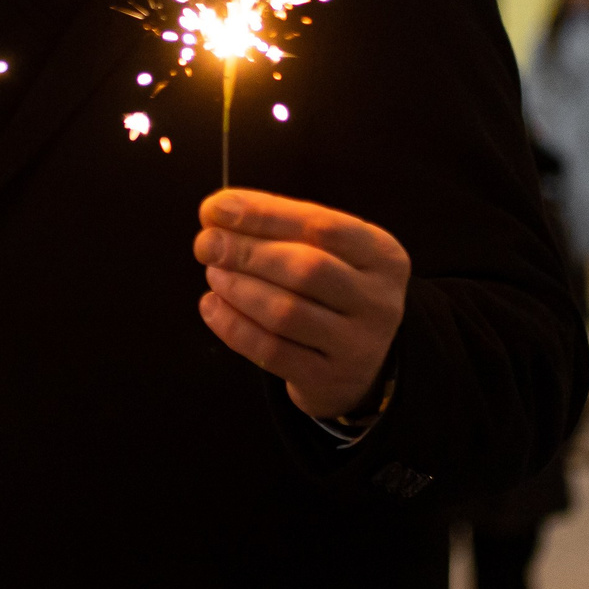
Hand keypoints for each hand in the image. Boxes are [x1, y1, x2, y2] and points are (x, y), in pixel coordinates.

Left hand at [193, 188, 410, 419]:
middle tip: (206, 244)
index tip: (217, 209)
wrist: (357, 364)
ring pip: (286, 313)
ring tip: (213, 274)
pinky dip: (233, 326)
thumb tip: (215, 212)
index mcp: (383, 256)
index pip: (322, 227)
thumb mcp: (326, 254)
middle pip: (306, 269)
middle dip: (247, 253)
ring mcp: (357, 345)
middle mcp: (379, 301)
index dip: (265, 215)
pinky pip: (271, 351)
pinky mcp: (328, 379)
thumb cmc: (330, 293)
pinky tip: (212, 306)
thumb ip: (280, 230)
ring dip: (238, 289)